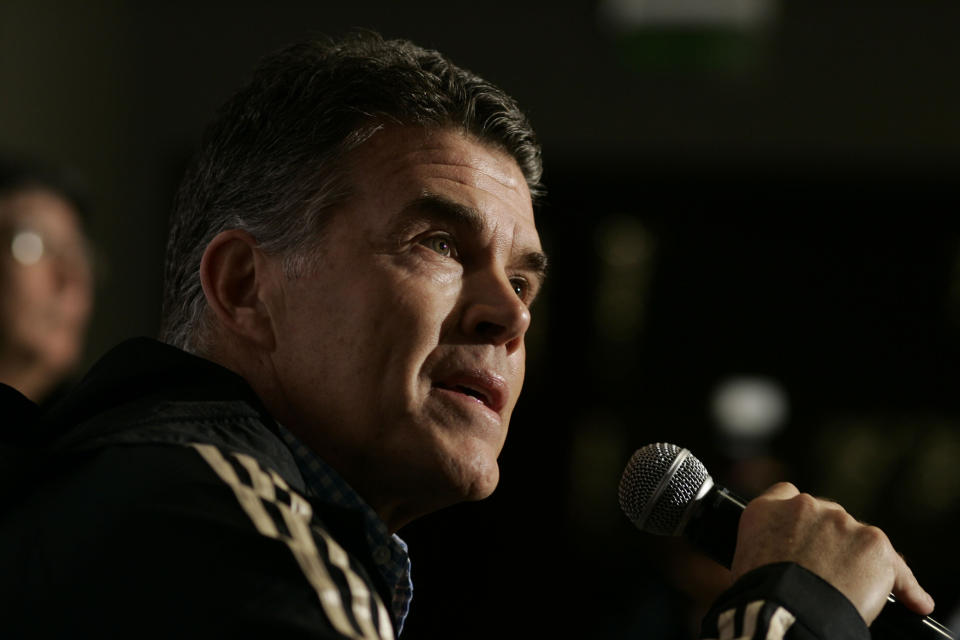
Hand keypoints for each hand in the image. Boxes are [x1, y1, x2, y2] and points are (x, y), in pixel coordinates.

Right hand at [731, 482, 934, 624]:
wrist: (787, 611)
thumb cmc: (760, 595)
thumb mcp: (745, 559)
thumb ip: (764, 544)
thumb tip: (783, 560)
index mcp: (767, 509)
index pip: (786, 495)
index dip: (798, 518)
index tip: (802, 536)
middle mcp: (804, 506)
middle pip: (828, 516)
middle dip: (830, 540)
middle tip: (827, 572)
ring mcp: (842, 522)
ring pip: (860, 538)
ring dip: (859, 559)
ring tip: (855, 591)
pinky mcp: (875, 544)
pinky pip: (896, 567)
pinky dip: (906, 586)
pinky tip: (914, 601)